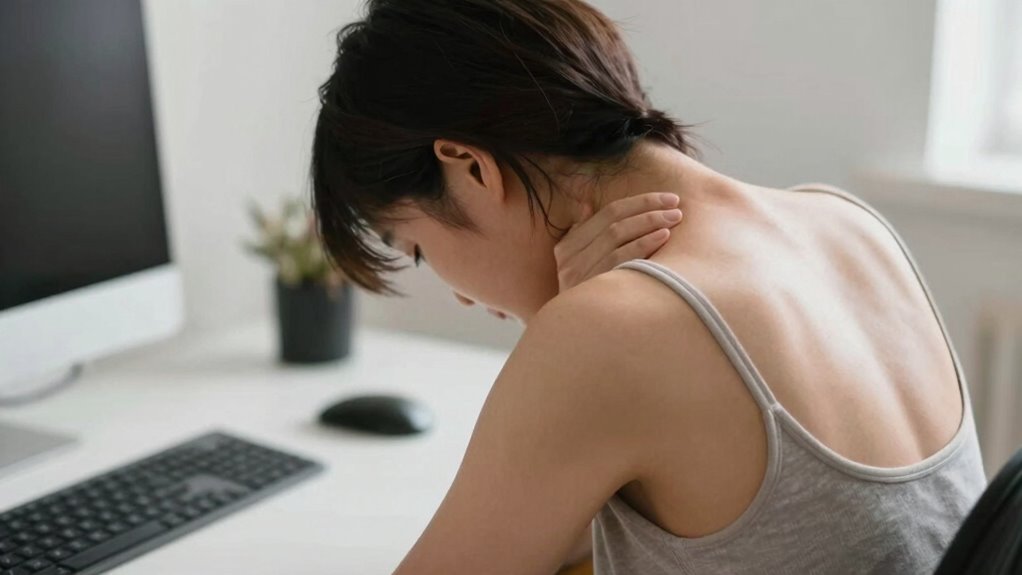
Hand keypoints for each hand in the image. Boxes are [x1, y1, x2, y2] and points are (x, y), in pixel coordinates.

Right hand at [553, 192, 682, 292]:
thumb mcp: (574, 266)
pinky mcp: (594, 291)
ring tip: (674, 219)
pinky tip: (663, 237)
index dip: (639, 201)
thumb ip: (580, 235)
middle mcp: (569, 261)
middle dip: (649, 209)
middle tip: (676, 206)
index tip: (666, 198)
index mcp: (566, 249)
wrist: (577, 342)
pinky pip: (622, 260)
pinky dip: (643, 245)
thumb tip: (587, 204)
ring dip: (650, 223)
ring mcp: (580, 276)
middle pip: (614, 222)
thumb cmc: (585, 300)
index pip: (606, 213)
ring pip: (617, 237)